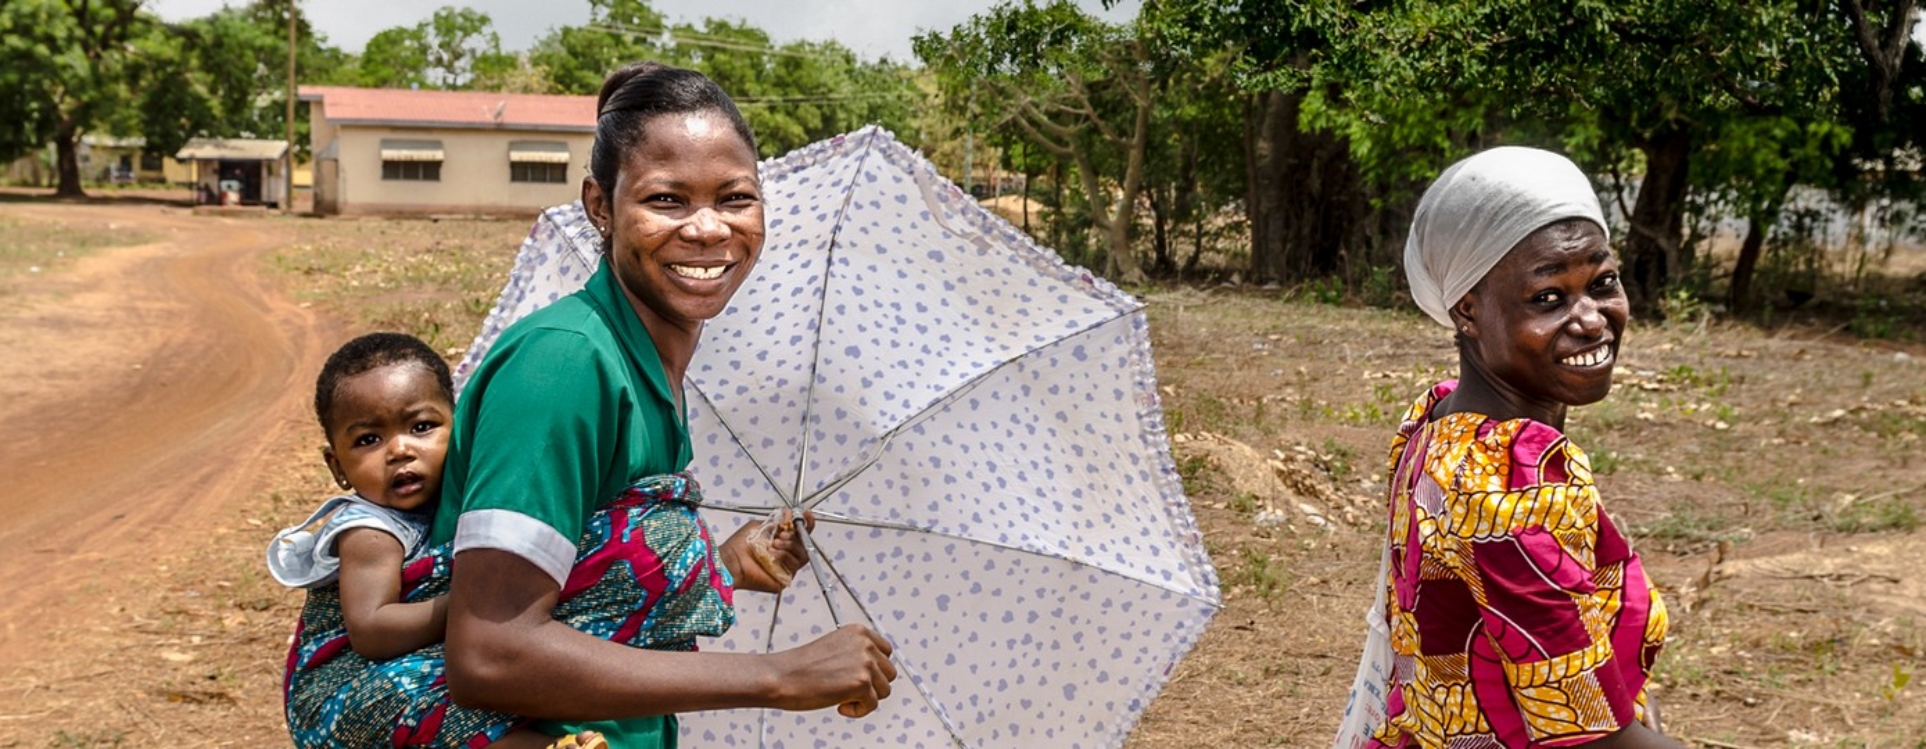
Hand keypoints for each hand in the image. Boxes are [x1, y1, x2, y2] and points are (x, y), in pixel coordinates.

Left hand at [722, 509, 815, 592]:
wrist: (731, 561)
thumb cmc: (740, 545)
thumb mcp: (760, 526)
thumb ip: (777, 522)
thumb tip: (790, 514)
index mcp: (782, 542)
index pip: (800, 534)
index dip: (807, 524)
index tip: (807, 515)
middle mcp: (786, 555)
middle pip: (805, 544)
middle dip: (797, 536)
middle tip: (783, 534)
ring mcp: (786, 568)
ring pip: (802, 555)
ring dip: (790, 546)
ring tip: (775, 543)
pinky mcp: (784, 579)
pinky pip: (795, 567)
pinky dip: (786, 557)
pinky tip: (773, 554)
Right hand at [767, 624, 896, 716]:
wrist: (782, 677)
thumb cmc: (801, 666)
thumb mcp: (835, 648)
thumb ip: (857, 654)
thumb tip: (875, 672)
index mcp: (858, 632)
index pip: (886, 651)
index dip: (875, 669)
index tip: (862, 676)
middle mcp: (865, 644)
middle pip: (889, 672)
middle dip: (872, 685)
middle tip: (850, 690)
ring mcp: (865, 663)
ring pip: (884, 690)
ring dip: (865, 698)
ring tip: (843, 697)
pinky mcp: (861, 683)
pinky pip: (872, 705)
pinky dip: (858, 710)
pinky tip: (840, 705)